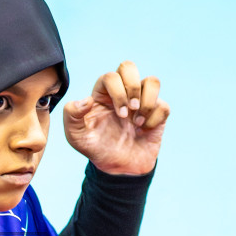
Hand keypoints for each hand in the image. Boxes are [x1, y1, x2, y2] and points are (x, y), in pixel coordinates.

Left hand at [62, 61, 168, 175]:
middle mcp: (122, 92)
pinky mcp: (156, 114)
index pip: (111, 76)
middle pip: (129, 67)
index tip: (119, 115)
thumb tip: (86, 100)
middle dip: (132, 87)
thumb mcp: (76, 136)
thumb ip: (72, 115)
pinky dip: (155, 119)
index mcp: (102, 93)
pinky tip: (144, 130)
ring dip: (148, 102)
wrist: (116, 168)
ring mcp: (141, 101)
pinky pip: (163, 106)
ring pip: (152, 81)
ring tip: (138, 122)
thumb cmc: (95, 148)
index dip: (118, 92)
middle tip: (131, 108)